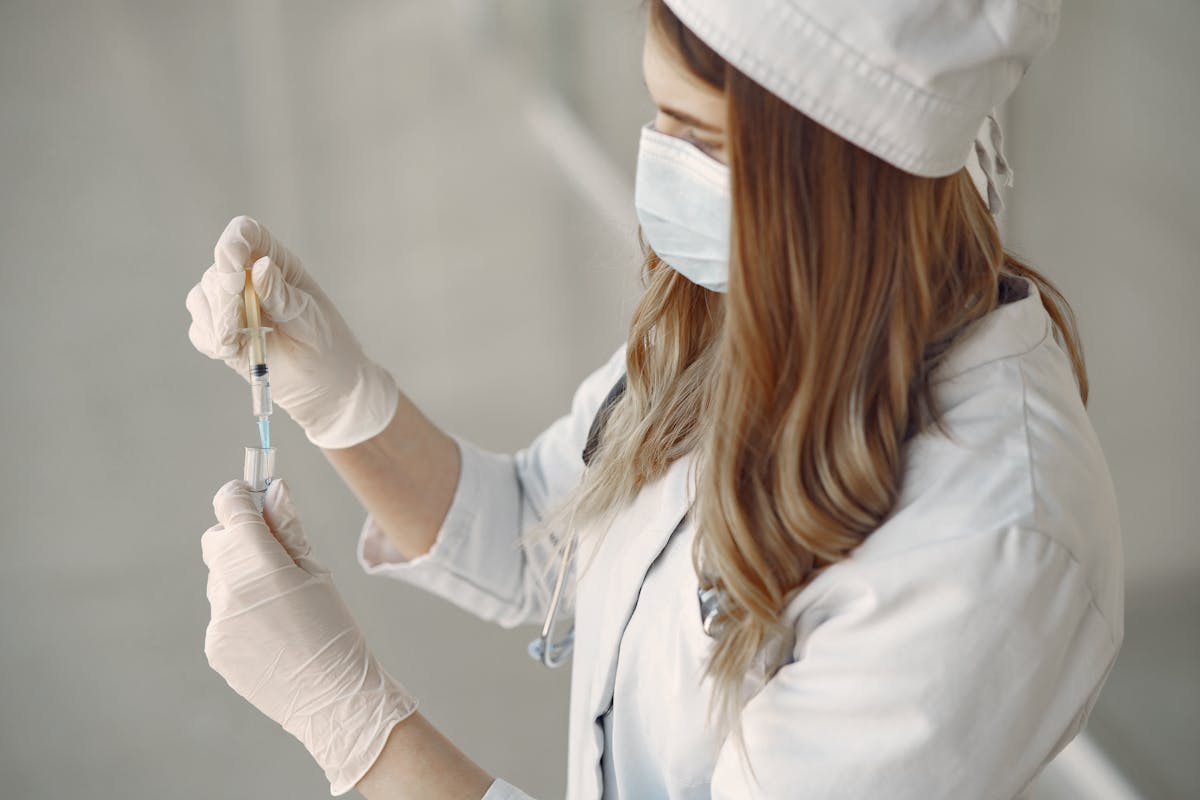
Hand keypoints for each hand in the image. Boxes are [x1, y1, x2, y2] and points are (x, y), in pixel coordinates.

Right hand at [186, 215, 399, 448]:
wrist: (327, 388)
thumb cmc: (328, 346)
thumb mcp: (310, 318)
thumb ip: (282, 295)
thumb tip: (259, 267)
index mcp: (276, 264)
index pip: (245, 234)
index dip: (233, 241)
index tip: (233, 264)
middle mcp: (249, 281)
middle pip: (217, 271)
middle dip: (223, 294)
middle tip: (241, 319)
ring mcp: (232, 308)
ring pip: (201, 298)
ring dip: (215, 319)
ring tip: (239, 339)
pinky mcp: (223, 336)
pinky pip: (200, 330)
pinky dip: (211, 339)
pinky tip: (233, 350)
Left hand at [202, 478, 418, 794]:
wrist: (333, 699)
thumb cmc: (337, 631)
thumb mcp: (319, 572)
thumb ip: (289, 529)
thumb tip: (273, 490)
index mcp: (259, 565)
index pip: (230, 508)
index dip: (242, 497)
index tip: (255, 496)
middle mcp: (228, 590)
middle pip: (217, 540)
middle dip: (240, 537)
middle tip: (276, 552)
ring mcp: (217, 622)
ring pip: (220, 579)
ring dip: (241, 578)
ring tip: (282, 604)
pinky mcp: (215, 647)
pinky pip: (222, 613)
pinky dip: (241, 611)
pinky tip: (274, 630)